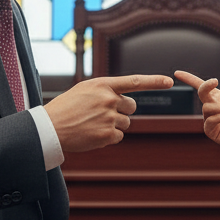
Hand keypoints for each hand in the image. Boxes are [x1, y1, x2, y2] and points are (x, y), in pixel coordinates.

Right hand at [45, 75, 171, 151]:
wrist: (50, 128)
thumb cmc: (65, 108)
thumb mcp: (84, 90)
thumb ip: (105, 91)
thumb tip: (122, 100)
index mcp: (103, 85)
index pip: (134, 81)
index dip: (154, 81)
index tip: (170, 81)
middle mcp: (109, 99)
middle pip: (131, 106)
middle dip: (122, 111)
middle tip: (102, 114)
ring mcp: (109, 117)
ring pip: (125, 123)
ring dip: (113, 125)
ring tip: (92, 124)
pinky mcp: (107, 135)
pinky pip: (119, 136)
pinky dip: (109, 137)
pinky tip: (93, 134)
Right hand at [174, 65, 219, 156]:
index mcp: (218, 97)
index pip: (201, 86)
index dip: (189, 79)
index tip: (177, 73)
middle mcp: (212, 107)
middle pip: (201, 93)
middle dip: (206, 86)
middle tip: (215, 82)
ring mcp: (210, 119)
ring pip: (208, 108)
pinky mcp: (211, 131)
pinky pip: (209, 120)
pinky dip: (219, 116)